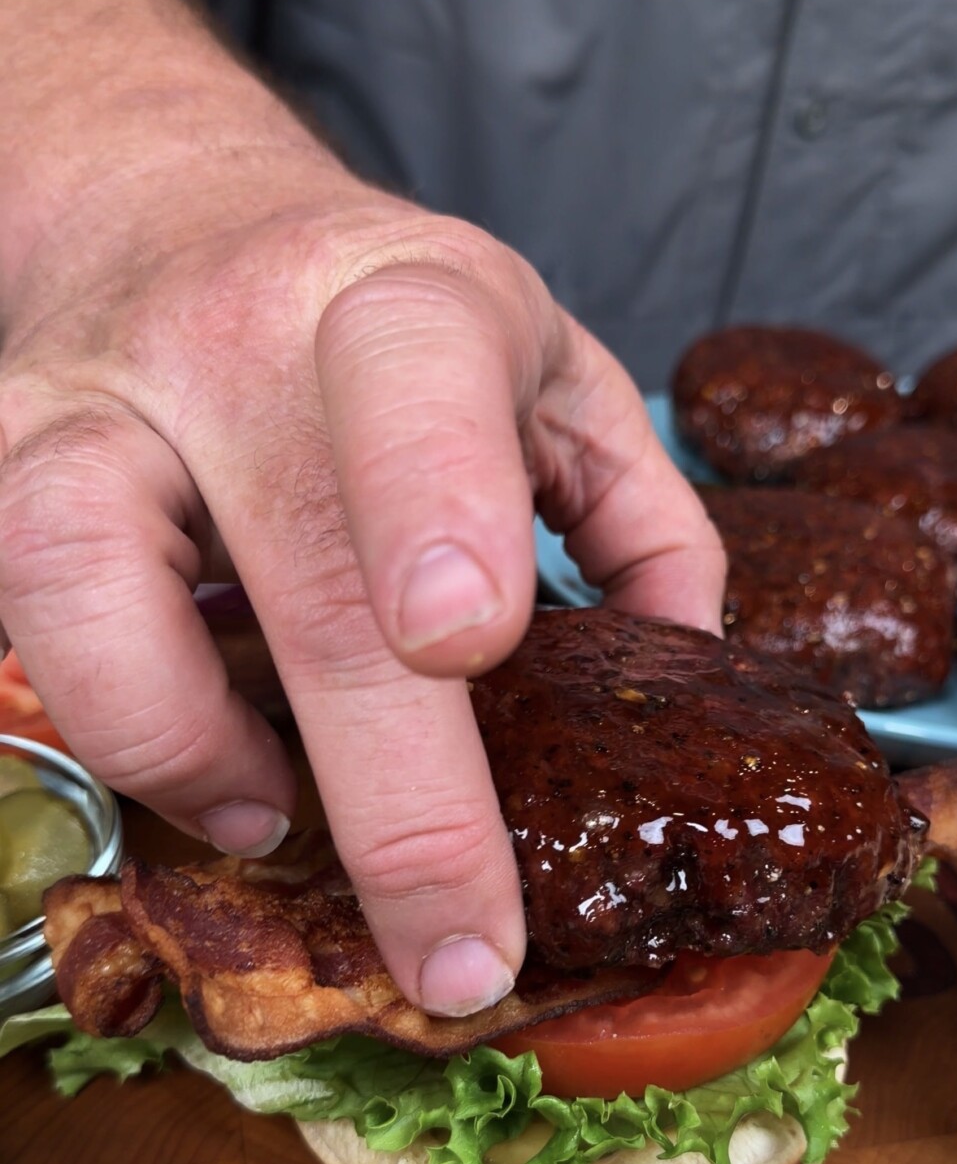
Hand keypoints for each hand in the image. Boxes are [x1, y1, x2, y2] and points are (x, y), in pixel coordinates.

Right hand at [0, 159, 725, 1014]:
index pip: (413, 370)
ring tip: (275, 814)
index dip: (438, 504)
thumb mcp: (543, 364)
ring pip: (74, 578)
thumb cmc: (379, 321)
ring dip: (186, 749)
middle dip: (393, 794)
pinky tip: (205, 763)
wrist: (169, 211)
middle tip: (460, 951)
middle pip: (293, 564)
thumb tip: (684, 667)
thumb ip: (630, 505)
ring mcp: (84, 400)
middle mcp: (230, 338)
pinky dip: (117, 731)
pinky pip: (24, 622)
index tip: (468, 642)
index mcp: (402, 300)